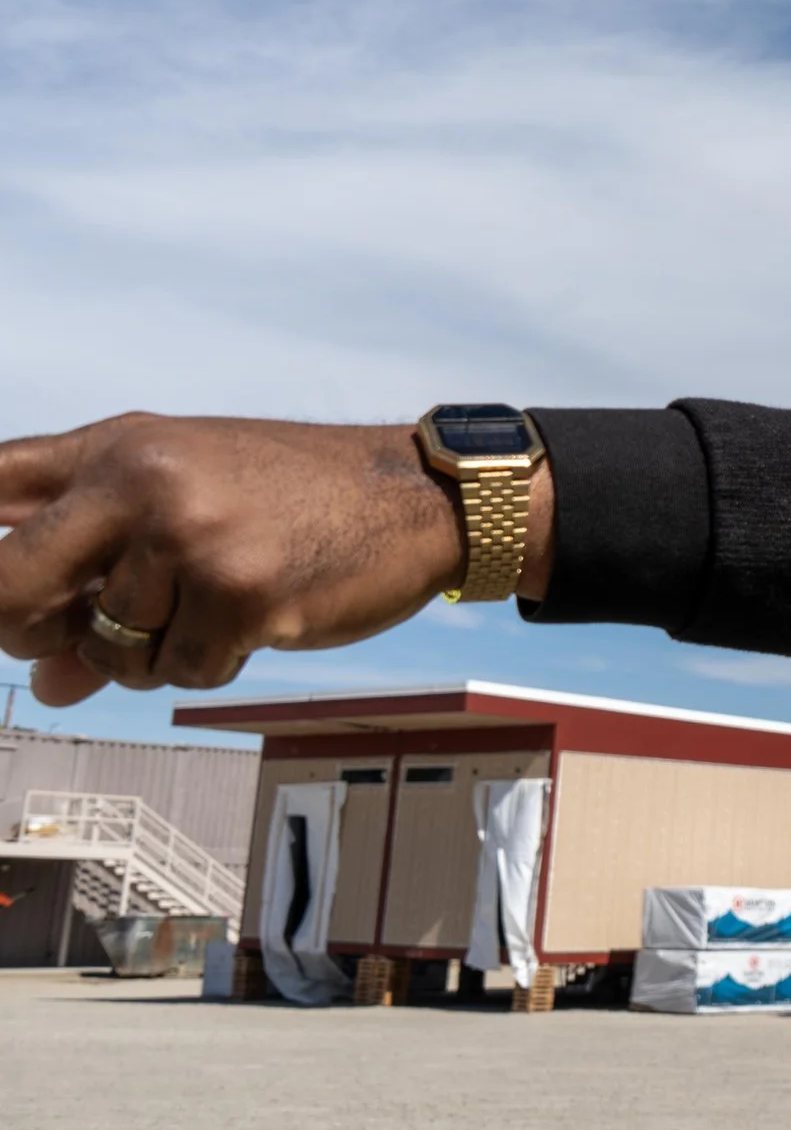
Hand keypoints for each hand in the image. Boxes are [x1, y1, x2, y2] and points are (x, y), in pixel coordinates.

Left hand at [0, 415, 489, 708]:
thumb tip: (47, 682)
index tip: (4, 600)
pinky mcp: (240, 593)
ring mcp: (189, 536)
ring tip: (207, 614)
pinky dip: (210, 663)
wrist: (410, 493)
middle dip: (30, 631)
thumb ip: (102, 577)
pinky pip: (179, 672)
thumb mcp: (186, 508)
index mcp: (118, 447)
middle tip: (75, 636)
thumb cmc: (297, 496)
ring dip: (148, 657)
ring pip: (105, 649)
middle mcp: (140, 481)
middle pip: (7, 586)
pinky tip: (254, 622)